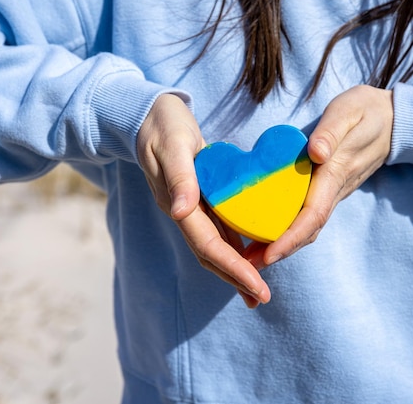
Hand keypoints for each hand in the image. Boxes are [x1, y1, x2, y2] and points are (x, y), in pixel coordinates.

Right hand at [137, 94, 270, 306]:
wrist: (150, 115)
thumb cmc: (162, 125)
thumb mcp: (172, 144)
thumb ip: (179, 177)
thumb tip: (181, 213)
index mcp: (178, 203)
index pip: (207, 245)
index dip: (232, 268)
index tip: (256, 287)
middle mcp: (184, 212)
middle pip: (211, 255)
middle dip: (236, 279)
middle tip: (262, 298)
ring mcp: (191, 209)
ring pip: (215, 247)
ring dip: (235, 271)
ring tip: (257, 291)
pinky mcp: (200, 200)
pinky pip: (218, 231)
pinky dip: (234, 248)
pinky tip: (250, 256)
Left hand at [259, 85, 393, 264]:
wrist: (392, 120)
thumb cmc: (365, 112)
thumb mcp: (348, 111)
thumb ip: (331, 132)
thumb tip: (316, 154)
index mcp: (336, 173)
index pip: (313, 214)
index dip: (290, 237)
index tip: (269, 255)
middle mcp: (335, 190)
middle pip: (308, 230)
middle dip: (279, 251)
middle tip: (247, 267)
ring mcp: (333, 192)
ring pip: (308, 227)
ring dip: (281, 245)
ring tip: (249, 257)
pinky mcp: (329, 190)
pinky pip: (308, 216)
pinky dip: (288, 230)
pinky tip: (266, 233)